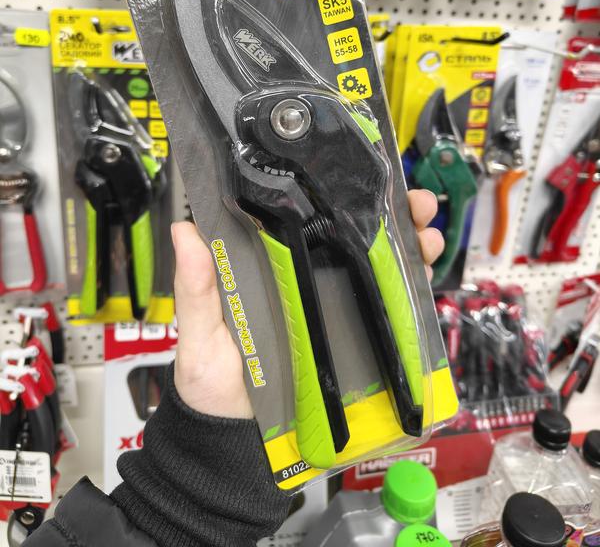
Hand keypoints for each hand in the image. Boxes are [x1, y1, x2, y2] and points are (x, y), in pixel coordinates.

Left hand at [172, 188, 443, 417]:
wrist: (239, 447)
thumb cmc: (212, 387)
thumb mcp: (199, 334)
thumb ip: (196, 288)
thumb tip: (185, 230)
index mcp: (270, 269)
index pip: (306, 222)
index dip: (336, 196)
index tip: (362, 175)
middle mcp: (306, 284)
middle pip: (352, 240)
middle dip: (390, 215)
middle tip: (415, 203)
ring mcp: (332, 315)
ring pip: (378, 271)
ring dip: (410, 248)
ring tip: (428, 235)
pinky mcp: (352, 347)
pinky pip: (385, 315)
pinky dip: (410, 294)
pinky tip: (426, 279)